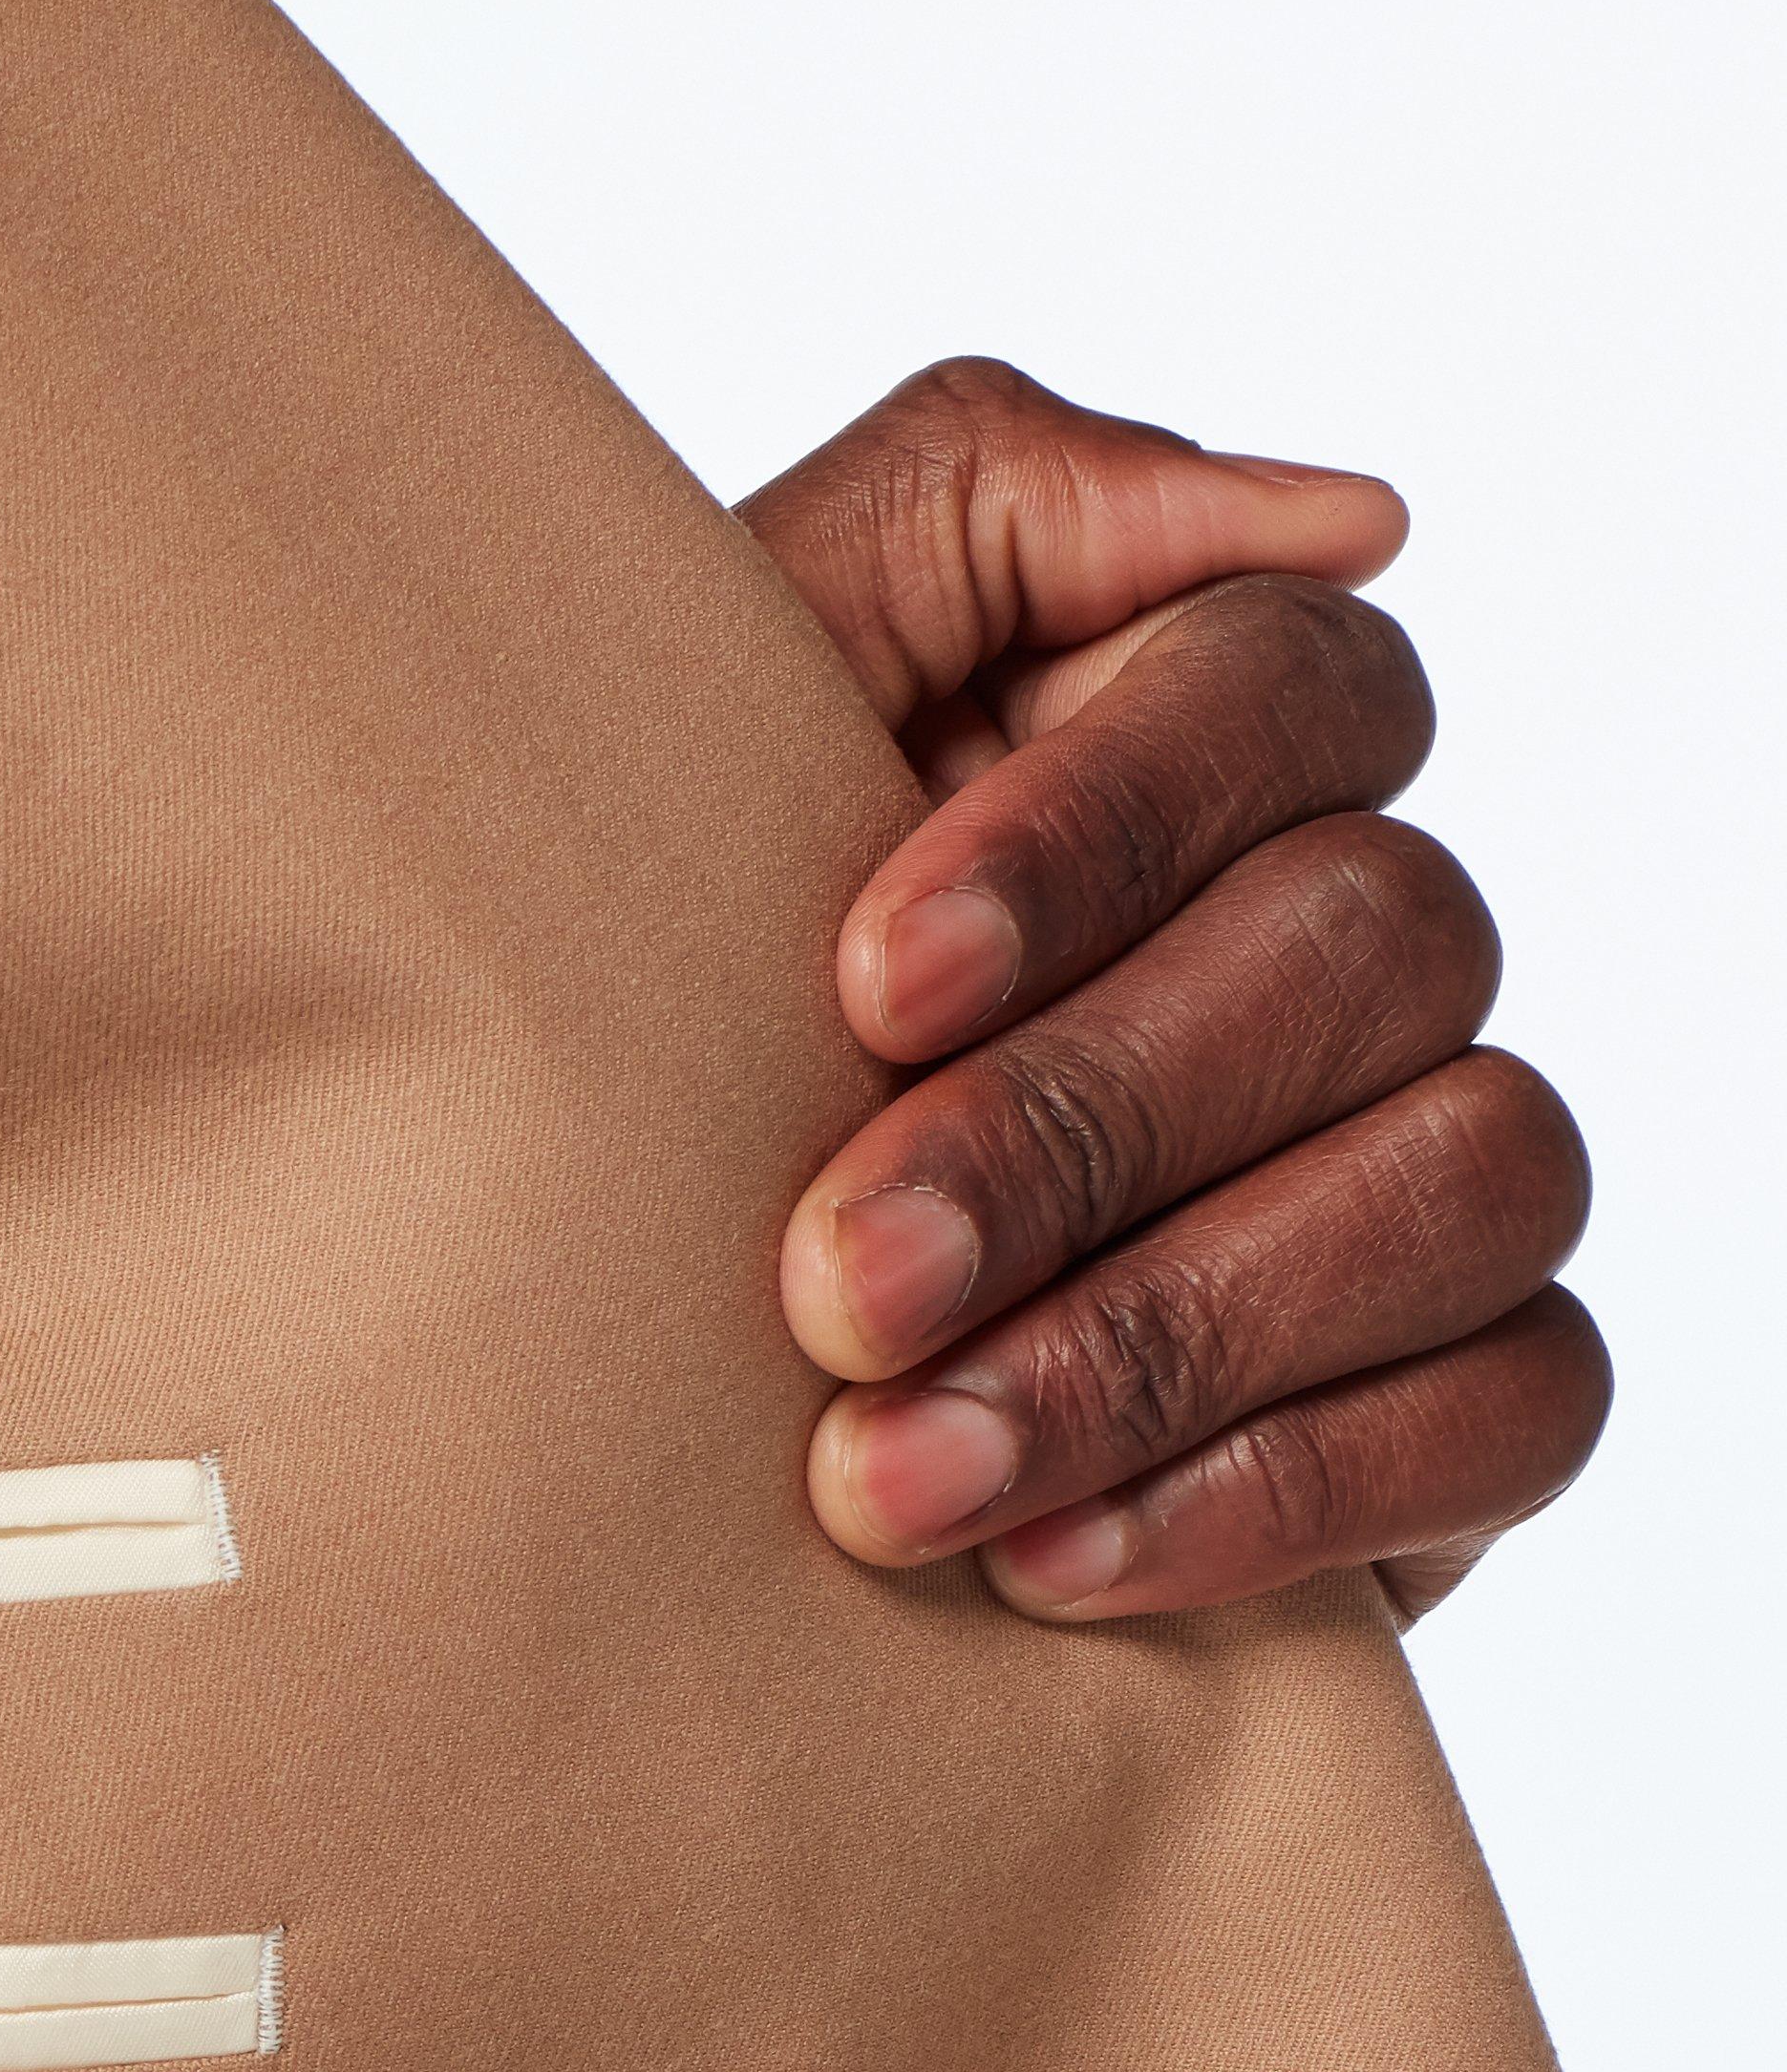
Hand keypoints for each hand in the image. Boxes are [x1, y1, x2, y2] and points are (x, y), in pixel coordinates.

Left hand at [747, 360, 1602, 1623]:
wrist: (556, 1385)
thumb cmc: (625, 1023)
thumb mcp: (701, 728)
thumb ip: (971, 513)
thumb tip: (1346, 508)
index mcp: (1192, 746)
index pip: (1287, 689)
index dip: (1096, 828)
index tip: (868, 986)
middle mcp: (1352, 939)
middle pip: (1366, 942)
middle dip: (1081, 1129)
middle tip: (836, 1287)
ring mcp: (1428, 1164)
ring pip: (1465, 1171)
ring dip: (1159, 1336)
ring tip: (894, 1474)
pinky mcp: (1461, 1402)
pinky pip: (1515, 1405)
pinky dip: (1281, 1490)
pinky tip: (1051, 1563)